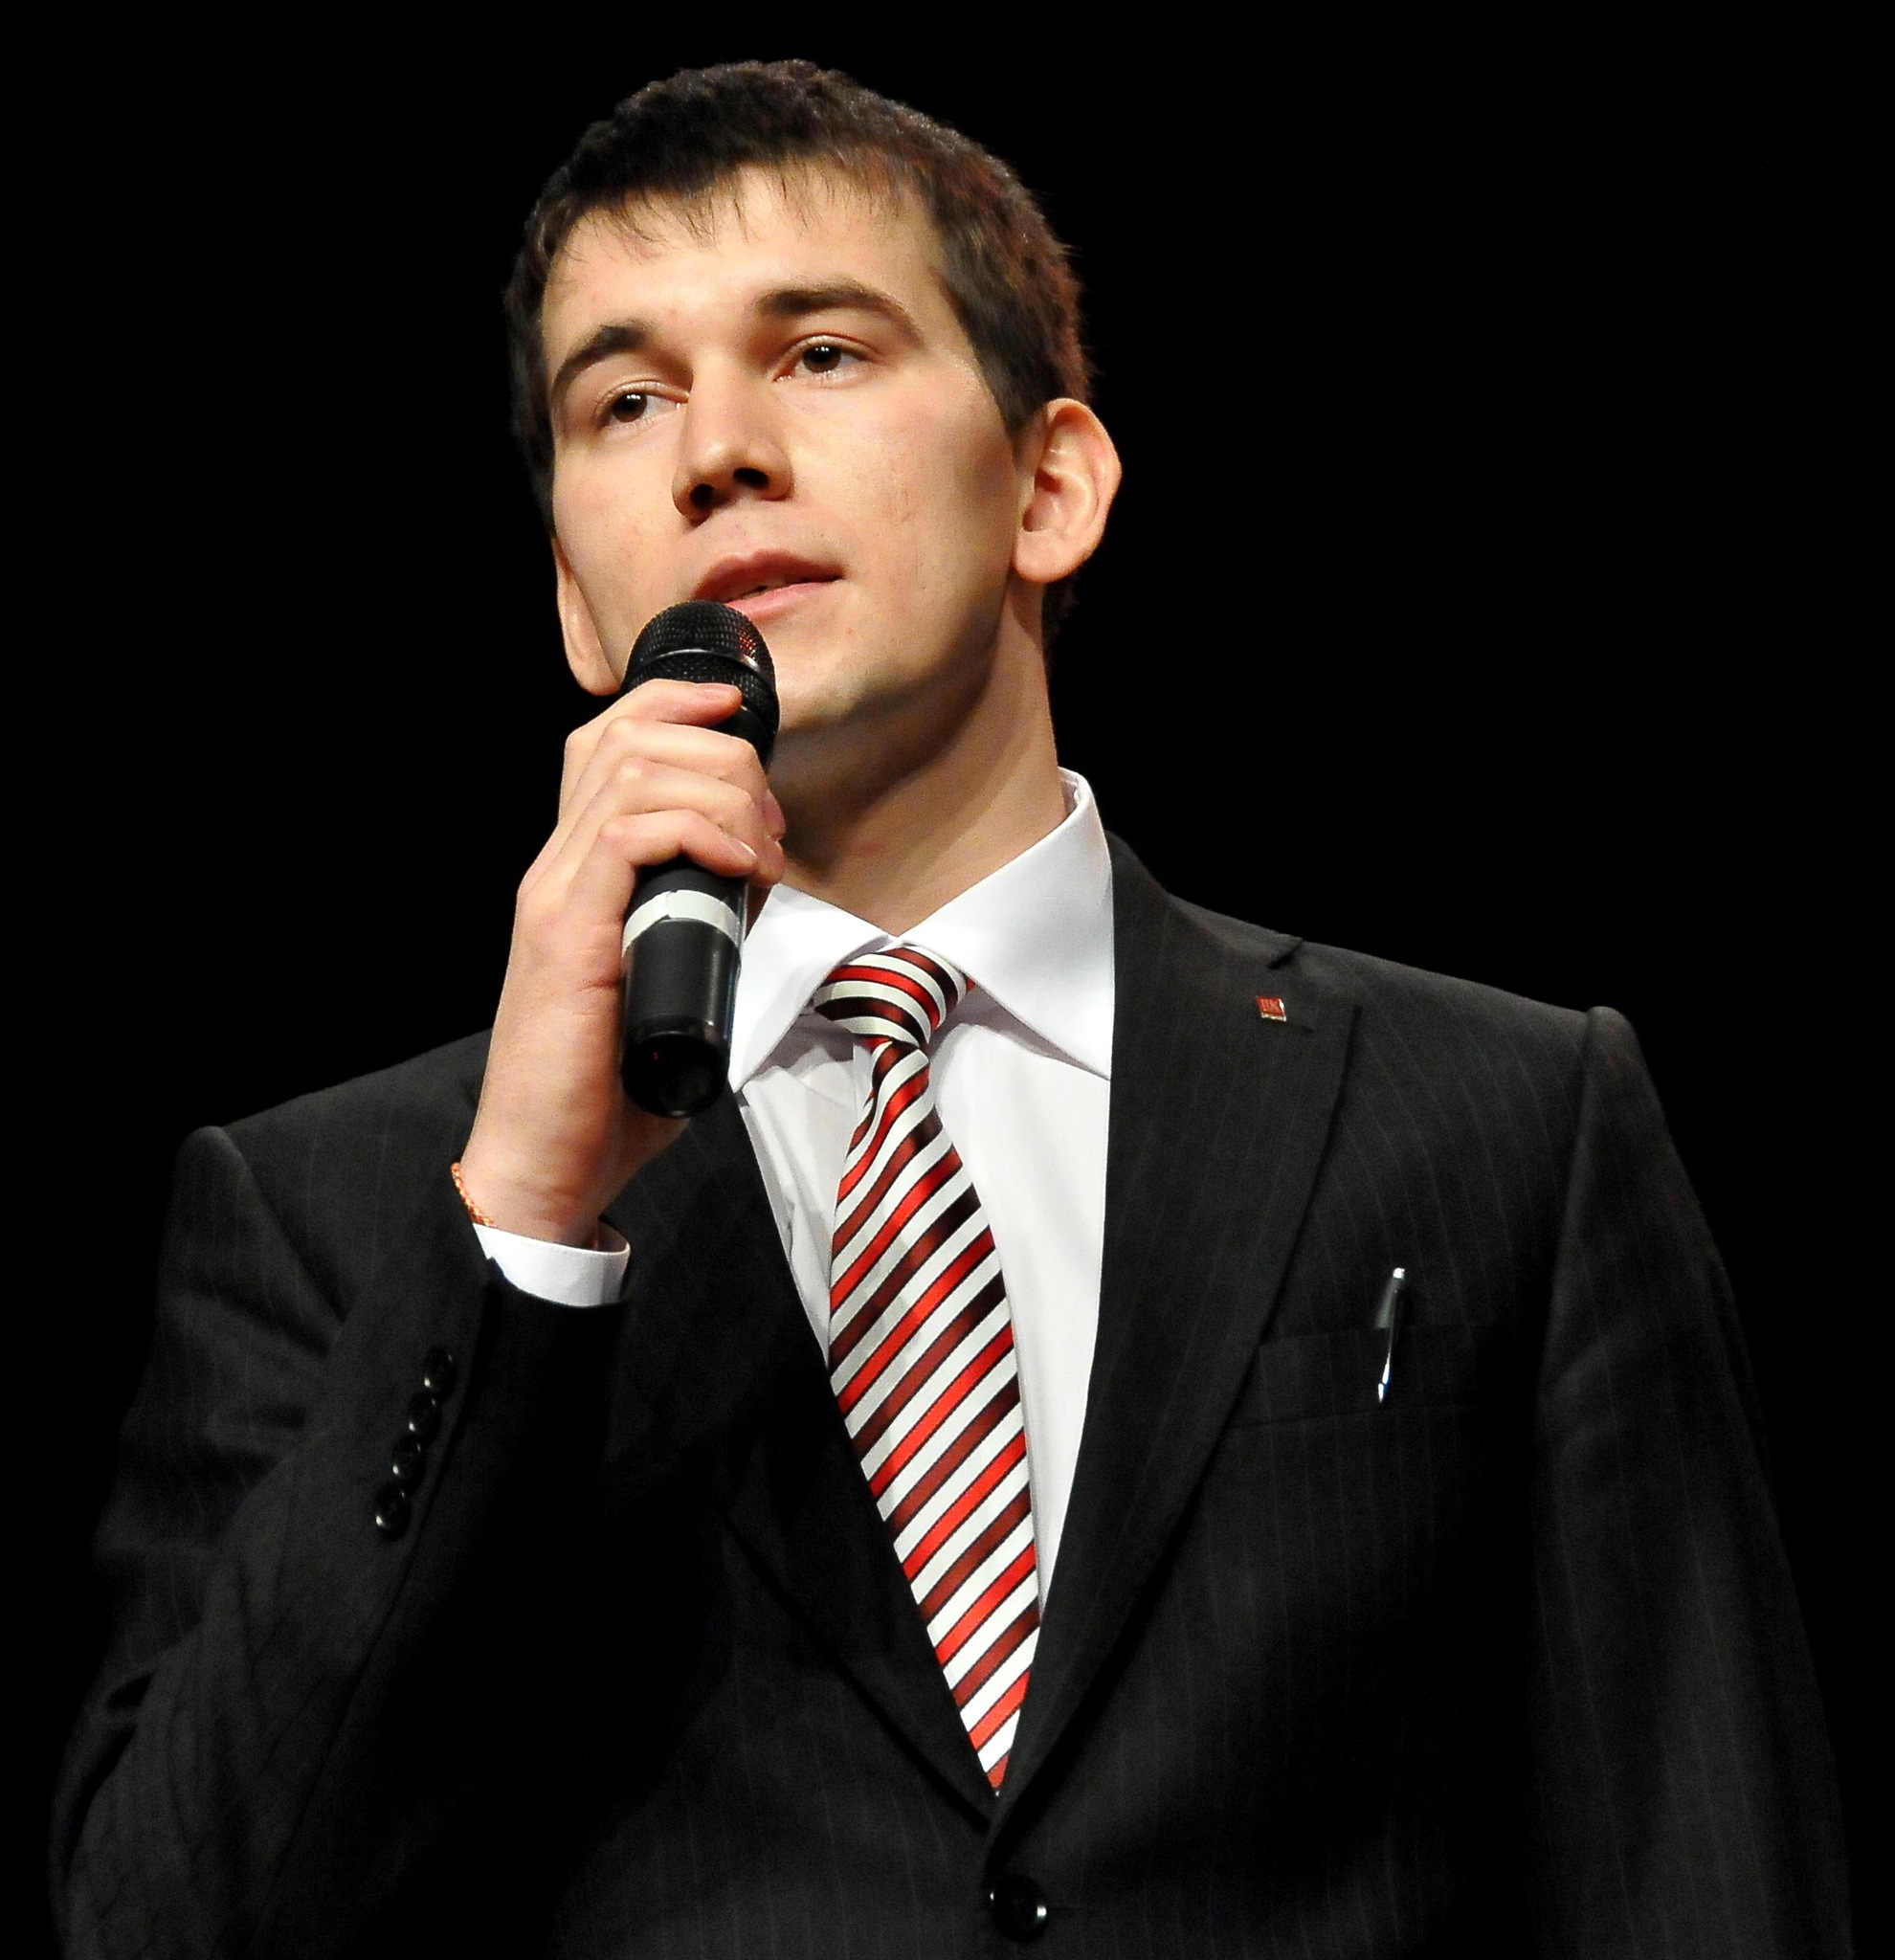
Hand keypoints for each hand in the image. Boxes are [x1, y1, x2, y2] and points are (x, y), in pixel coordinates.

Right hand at [458, 681, 785, 1244]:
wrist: (544, 1163)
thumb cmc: (608, 1088)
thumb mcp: (673, 979)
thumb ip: (703, 921)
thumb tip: (755, 875)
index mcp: (575, 871)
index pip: (607, 740)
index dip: (677, 705)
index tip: (742, 721)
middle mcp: (556, 868)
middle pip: (628, 737)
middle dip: (721, 754)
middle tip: (770, 823)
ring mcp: (556, 895)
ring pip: (635, 773)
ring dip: (723, 795)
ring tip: (760, 854)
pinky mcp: (568, 933)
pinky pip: (632, 836)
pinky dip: (700, 834)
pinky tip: (739, 869)